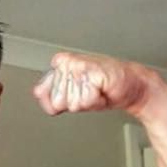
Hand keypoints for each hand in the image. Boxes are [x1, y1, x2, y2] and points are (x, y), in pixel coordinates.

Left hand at [32, 53, 148, 115]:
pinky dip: (96, 101)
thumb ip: (49, 96)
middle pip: (59, 102)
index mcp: (59, 64)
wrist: (129, 86)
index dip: (62, 102)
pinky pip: (86, 100)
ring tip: (96, 90)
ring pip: (73, 103)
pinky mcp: (92, 71)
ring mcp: (79, 65)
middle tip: (88, 92)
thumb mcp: (71, 97)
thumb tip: (37, 93)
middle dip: (76, 103)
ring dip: (88, 102)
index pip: (43, 96)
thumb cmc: (102, 89)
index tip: (75, 93)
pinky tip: (102, 89)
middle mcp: (67, 62)